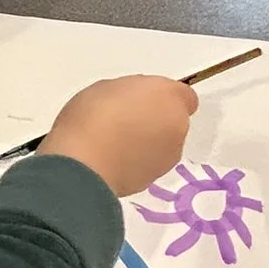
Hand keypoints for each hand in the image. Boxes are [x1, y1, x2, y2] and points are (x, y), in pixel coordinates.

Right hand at [37, 75, 196, 197]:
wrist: (85, 162)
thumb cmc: (93, 115)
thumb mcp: (109, 87)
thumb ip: (133, 94)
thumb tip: (134, 104)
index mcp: (169, 97)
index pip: (184, 96)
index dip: (163, 98)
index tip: (141, 100)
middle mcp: (177, 127)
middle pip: (174, 122)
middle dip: (155, 121)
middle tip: (124, 120)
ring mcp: (167, 157)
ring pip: (163, 146)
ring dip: (147, 143)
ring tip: (114, 144)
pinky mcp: (152, 180)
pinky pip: (148, 165)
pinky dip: (136, 163)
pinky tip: (112, 161)